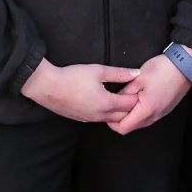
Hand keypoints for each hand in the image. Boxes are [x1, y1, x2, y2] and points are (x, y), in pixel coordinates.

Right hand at [21, 60, 140, 123]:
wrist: (48, 87)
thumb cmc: (73, 77)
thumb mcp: (98, 71)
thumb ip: (119, 73)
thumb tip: (136, 73)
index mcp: (106, 103)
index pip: (130, 105)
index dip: (138, 97)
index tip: (142, 90)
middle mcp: (100, 115)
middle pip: (123, 117)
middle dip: (131, 108)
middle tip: (136, 97)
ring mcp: (90, 119)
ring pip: (111, 120)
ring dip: (119, 113)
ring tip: (123, 100)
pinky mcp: (82, 119)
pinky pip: (100, 119)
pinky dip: (107, 114)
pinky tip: (105, 103)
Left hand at [108, 54, 191, 135]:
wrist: (185, 66)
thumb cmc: (164, 69)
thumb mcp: (138, 77)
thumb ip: (125, 91)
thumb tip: (116, 99)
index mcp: (146, 110)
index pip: (123, 128)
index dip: (111, 122)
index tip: (107, 111)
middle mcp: (154, 116)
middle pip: (131, 127)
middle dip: (120, 119)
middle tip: (113, 104)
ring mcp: (160, 114)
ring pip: (140, 122)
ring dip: (130, 115)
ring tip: (125, 100)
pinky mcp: (164, 109)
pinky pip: (148, 116)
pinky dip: (139, 111)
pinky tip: (137, 98)